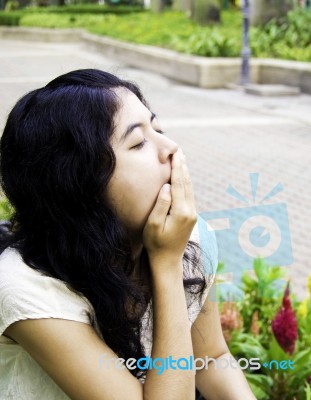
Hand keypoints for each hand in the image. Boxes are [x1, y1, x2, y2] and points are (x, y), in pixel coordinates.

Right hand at [142, 148, 196, 276]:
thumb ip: (161, 204)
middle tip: (179, 151)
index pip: (179, 184)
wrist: (168, 260)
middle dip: (183, 166)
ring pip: (189, 188)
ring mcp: (193, 214)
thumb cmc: (156, 243)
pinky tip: (182, 177)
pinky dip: (185, 183)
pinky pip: (189, 195)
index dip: (177, 168)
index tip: (175, 153)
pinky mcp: (191, 216)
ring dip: (185, 173)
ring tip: (181, 160)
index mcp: (181, 212)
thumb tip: (168, 186)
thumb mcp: (154, 225)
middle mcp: (190, 211)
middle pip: (186, 183)